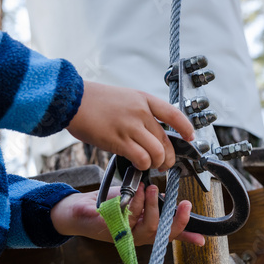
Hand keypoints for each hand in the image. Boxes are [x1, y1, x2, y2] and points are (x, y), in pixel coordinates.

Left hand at [50, 184, 204, 246]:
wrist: (84, 208)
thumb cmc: (114, 206)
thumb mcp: (141, 204)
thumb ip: (159, 206)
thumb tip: (180, 205)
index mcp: (147, 231)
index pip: (170, 235)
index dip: (186, 236)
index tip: (201, 237)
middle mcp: (138, 236)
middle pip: (159, 231)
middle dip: (169, 214)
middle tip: (174, 198)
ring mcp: (125, 234)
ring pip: (144, 223)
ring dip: (149, 203)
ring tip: (150, 187)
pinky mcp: (111, 227)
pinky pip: (128, 215)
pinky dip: (134, 200)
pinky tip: (135, 190)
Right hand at [66, 81, 194, 170]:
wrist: (72, 99)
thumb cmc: (95, 100)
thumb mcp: (125, 98)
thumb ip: (140, 112)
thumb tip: (151, 132)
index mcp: (144, 99)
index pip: (173, 114)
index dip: (186, 127)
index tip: (191, 137)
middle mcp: (141, 112)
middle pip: (166, 140)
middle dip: (169, 157)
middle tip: (165, 164)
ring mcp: (130, 126)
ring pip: (157, 152)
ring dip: (157, 163)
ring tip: (151, 166)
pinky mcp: (118, 140)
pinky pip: (141, 158)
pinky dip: (143, 165)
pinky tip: (138, 165)